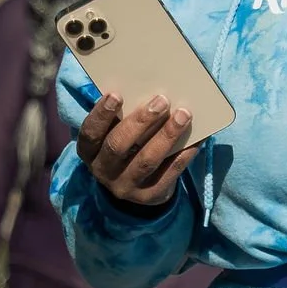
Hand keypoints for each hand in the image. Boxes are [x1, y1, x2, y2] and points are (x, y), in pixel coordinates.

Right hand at [76, 83, 192, 211]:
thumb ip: (122, 117)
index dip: (101, 115)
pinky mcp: (149, 196)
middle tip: (162, 101)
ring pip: (146, 160)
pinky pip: (169, 173)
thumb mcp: (113, 133)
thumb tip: (149, 92)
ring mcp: (126, 186)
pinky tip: (197, 138)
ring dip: (166, 135)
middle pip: (118, 146)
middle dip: (140, 122)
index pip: (90, 133)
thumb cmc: (125, 146)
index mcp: (89, 151)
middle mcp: (103, 171)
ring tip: (183, 115)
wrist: (134, 186)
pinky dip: (184, 154)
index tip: (116, 94)